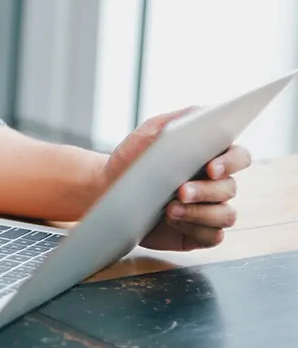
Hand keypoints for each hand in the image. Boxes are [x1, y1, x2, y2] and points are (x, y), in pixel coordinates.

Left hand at [100, 108, 251, 250]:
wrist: (108, 191)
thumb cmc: (131, 160)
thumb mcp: (148, 134)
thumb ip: (177, 120)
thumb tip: (206, 111)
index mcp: (210, 157)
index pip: (239, 156)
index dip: (232, 162)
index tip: (212, 167)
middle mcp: (215, 184)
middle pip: (230, 188)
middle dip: (206, 191)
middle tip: (181, 191)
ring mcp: (209, 209)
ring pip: (226, 215)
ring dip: (200, 213)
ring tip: (170, 208)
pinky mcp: (199, 232)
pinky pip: (213, 236)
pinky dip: (195, 228)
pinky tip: (172, 221)